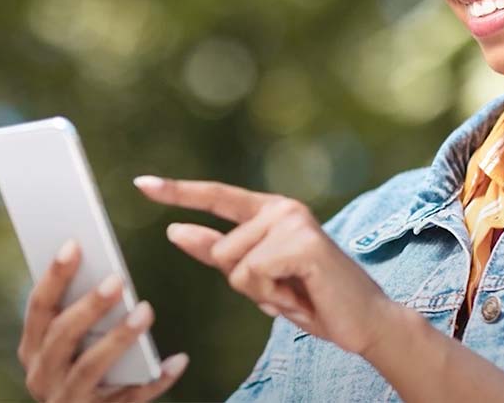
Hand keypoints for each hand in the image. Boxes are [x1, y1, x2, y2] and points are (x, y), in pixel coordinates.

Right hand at [17, 239, 188, 401]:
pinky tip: (179, 359)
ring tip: (146, 311)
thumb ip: (82, 311)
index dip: (55, 275)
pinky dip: (156, 380)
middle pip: (61, 336)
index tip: (75, 243)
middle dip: (89, 306)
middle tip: (118, 279)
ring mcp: (67, 400)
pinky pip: (130, 398)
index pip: (39, 307)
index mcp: (33, 348)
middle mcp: (42, 375)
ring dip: (118, 338)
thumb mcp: (73, 342)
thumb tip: (110, 269)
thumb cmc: (83, 365)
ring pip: (90, 368)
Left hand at [133, 175, 397, 356]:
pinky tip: (302, 293)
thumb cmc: (312, 297)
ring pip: (234, 266)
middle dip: (245, 283)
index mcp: (270, 211)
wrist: (362, 320)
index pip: (217, 197)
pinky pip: (254, 274)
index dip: (178, 191)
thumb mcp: (258, 277)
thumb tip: (174, 229)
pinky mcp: (303, 242)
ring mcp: (294, 221)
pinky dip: (274, 295)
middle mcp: (282, 208)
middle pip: (221, 251)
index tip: (141, 183)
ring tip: (296, 290)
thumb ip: (218, 252)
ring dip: (261, 291)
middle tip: (285, 287)